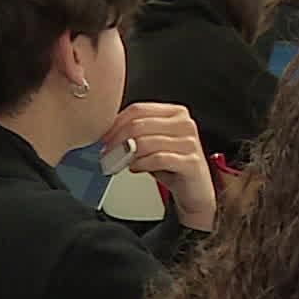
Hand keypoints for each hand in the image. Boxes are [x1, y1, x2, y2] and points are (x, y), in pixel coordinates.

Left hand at [100, 102, 215, 230]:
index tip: (103, 137)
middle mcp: (185, 124)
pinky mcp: (191, 162)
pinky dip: (141, 164)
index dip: (115, 123)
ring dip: (125, 155)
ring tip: (118, 163)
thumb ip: (135, 131)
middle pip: (139, 125)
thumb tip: (106, 130)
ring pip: (145, 142)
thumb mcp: (152, 142)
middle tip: (107, 153)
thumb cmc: (171, 164)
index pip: (138, 109)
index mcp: (175, 113)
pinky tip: (136, 168)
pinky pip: (157, 159)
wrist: (194, 189)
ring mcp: (190, 143)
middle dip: (117, 141)